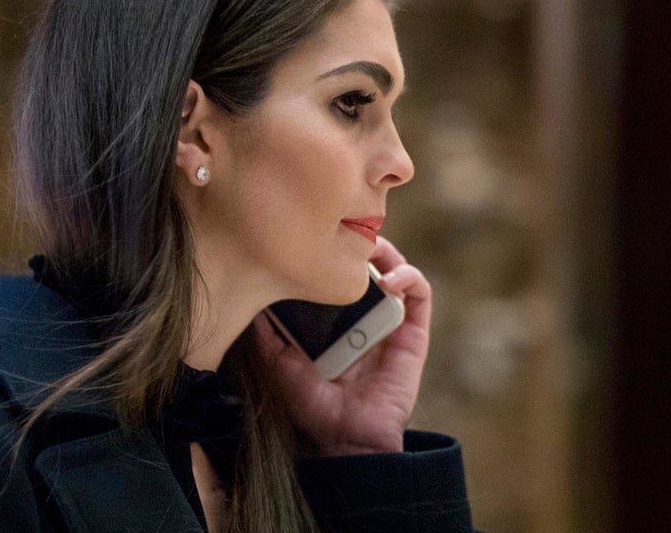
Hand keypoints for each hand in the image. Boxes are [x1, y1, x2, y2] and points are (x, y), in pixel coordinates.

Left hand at [251, 236, 431, 455]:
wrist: (348, 440)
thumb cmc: (315, 409)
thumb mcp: (281, 365)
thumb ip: (268, 336)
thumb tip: (249, 303)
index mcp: (337, 323)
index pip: (339, 277)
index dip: (334, 254)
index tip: (317, 236)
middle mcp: (365, 318)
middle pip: (368, 266)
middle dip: (360, 244)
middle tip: (345, 230)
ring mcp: (391, 323)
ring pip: (396, 270)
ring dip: (387, 251)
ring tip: (371, 245)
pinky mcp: (414, 333)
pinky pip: (420, 294)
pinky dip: (409, 277)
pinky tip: (391, 278)